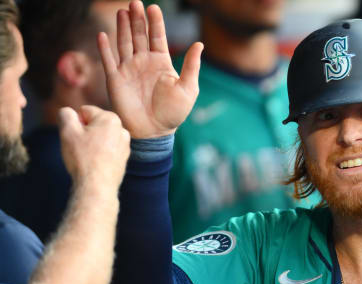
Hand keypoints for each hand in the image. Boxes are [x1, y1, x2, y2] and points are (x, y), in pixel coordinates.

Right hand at [58, 105, 129, 187]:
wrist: (97, 186)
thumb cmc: (83, 158)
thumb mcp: (67, 131)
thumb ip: (66, 115)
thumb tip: (68, 112)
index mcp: (111, 118)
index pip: (84, 111)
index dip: (75, 124)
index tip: (75, 138)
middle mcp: (122, 129)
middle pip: (93, 125)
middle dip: (84, 133)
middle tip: (80, 148)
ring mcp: (125, 145)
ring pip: (99, 138)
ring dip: (91, 144)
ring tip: (88, 157)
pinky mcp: (124, 158)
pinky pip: (105, 150)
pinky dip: (99, 154)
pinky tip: (95, 164)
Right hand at [98, 1, 202, 138]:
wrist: (155, 132)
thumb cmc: (174, 113)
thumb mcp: (188, 88)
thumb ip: (191, 65)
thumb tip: (199, 43)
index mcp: (161, 63)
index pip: (157, 37)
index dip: (155, 22)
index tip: (154, 7)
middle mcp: (144, 62)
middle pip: (138, 35)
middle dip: (137, 19)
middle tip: (135, 2)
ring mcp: (129, 70)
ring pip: (124, 43)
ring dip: (121, 28)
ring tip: (122, 11)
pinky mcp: (115, 80)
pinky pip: (108, 61)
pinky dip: (105, 48)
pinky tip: (102, 35)